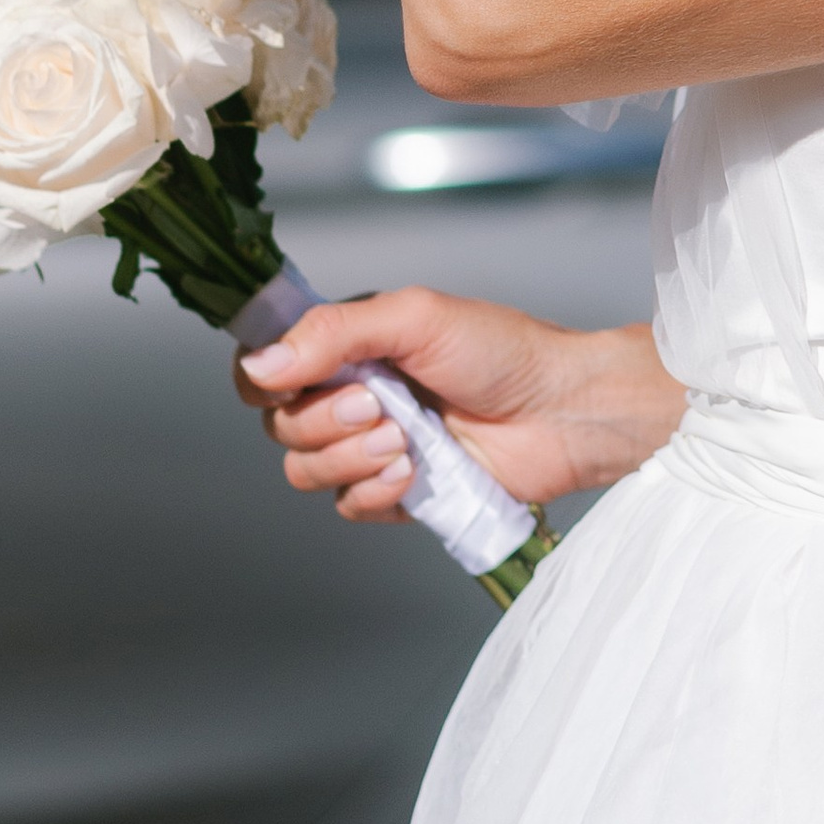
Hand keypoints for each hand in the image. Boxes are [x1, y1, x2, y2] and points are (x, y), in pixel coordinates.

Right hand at [234, 286, 684, 525]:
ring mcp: (371, 447)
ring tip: (406, 440)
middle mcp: (350, 395)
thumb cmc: (502, 351)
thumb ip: (333, 334)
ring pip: (305, 471)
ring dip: (350, 458)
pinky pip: (347, 506)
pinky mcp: (396, 492)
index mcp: (347, 347)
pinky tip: (415, 473)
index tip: (289, 385)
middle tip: (381, 405)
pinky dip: (374, 491)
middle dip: (324, 420)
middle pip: (279, 426)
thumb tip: (261, 365)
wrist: (561, 411)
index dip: (262, 383)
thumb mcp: (415, 317)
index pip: (263, 369)